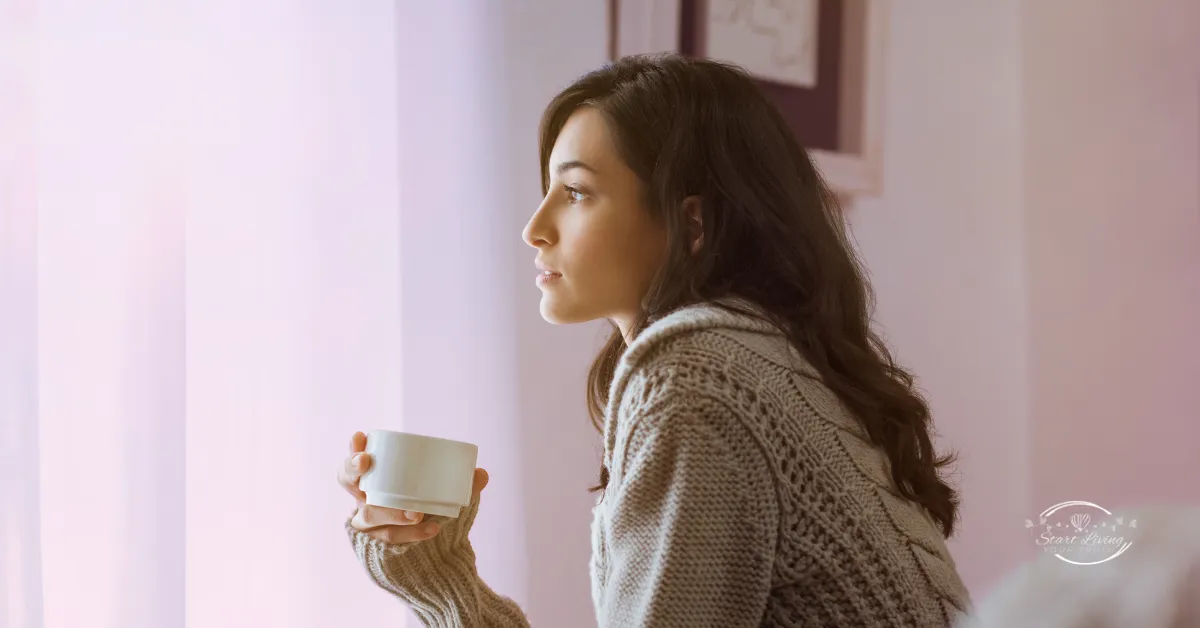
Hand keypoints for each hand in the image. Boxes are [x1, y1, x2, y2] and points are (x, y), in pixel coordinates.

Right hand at [338, 431, 488, 543]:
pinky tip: (430, 529)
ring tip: (417, 512)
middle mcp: (365, 500)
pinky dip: (410, 534)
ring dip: (392, 511)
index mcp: (377, 481)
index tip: (361, 436)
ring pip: (369, 514)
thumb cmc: (433, 517)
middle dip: (352, 469)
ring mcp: (368, 525)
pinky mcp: (375, 546)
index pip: (356, 461)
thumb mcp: (447, 499)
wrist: (433, 561)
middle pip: (347, 481)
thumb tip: (481, 474)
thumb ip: (462, 487)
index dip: (354, 448)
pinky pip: (388, 538)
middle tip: (367, 462)